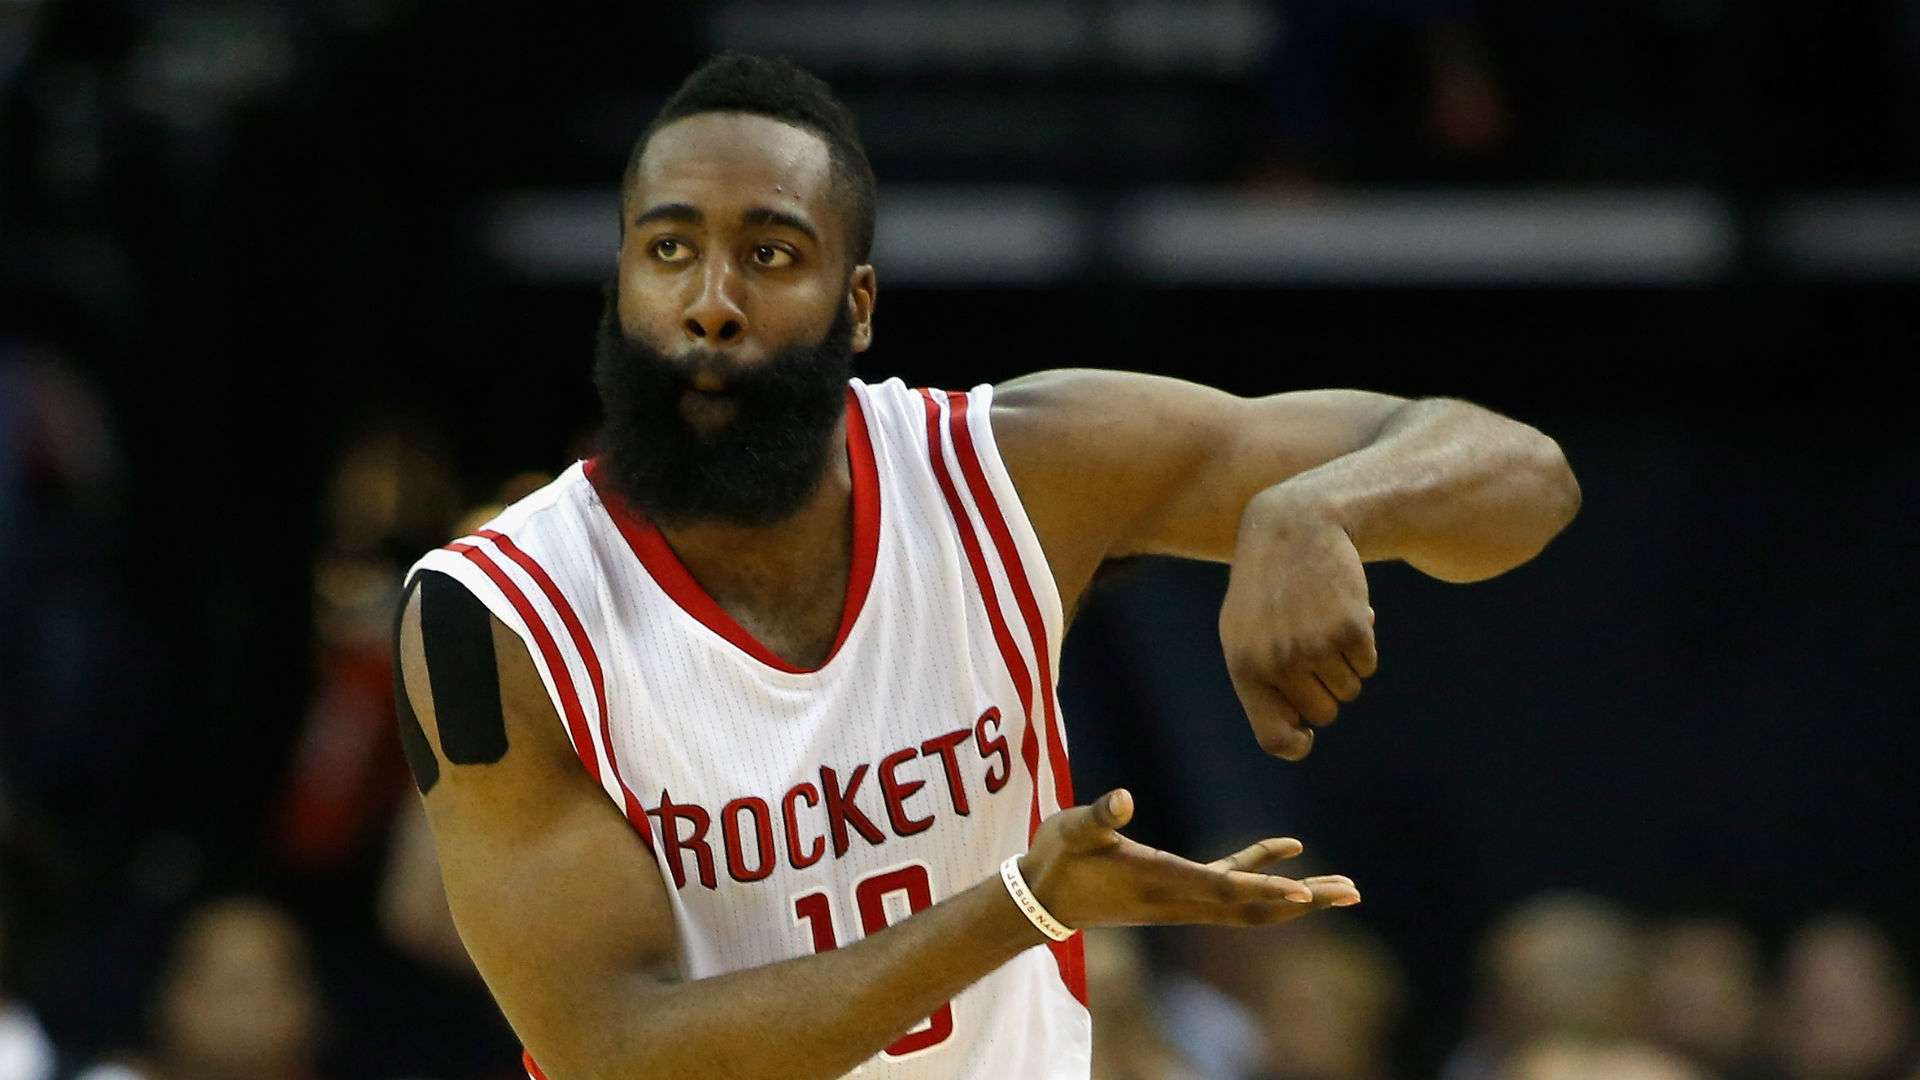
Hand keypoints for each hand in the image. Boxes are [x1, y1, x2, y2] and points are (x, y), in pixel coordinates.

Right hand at [1018, 790, 1357, 932]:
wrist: (1042, 898)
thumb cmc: (1058, 860)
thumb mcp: (1071, 831)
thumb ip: (1098, 816)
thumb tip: (1121, 799)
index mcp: (1161, 880)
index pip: (1223, 889)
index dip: (1264, 888)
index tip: (1305, 893)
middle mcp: (1182, 897)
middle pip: (1255, 907)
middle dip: (1304, 901)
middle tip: (1352, 892)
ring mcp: (1185, 897)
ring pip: (1253, 902)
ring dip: (1298, 895)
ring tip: (1343, 887)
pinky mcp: (1181, 886)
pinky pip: (1234, 881)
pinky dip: (1264, 866)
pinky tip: (1292, 846)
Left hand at [1219, 493, 1378, 759]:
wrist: (1296, 527)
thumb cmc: (1269, 587)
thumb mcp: (1245, 631)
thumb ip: (1263, 680)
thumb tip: (1299, 730)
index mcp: (1245, 667)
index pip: (1274, 737)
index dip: (1296, 743)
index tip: (1306, 735)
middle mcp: (1277, 662)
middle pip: (1323, 715)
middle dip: (1324, 688)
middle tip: (1311, 645)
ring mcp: (1314, 647)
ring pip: (1349, 690)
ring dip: (1344, 664)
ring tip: (1322, 621)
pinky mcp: (1350, 629)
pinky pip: (1368, 665)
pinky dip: (1363, 646)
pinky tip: (1344, 610)